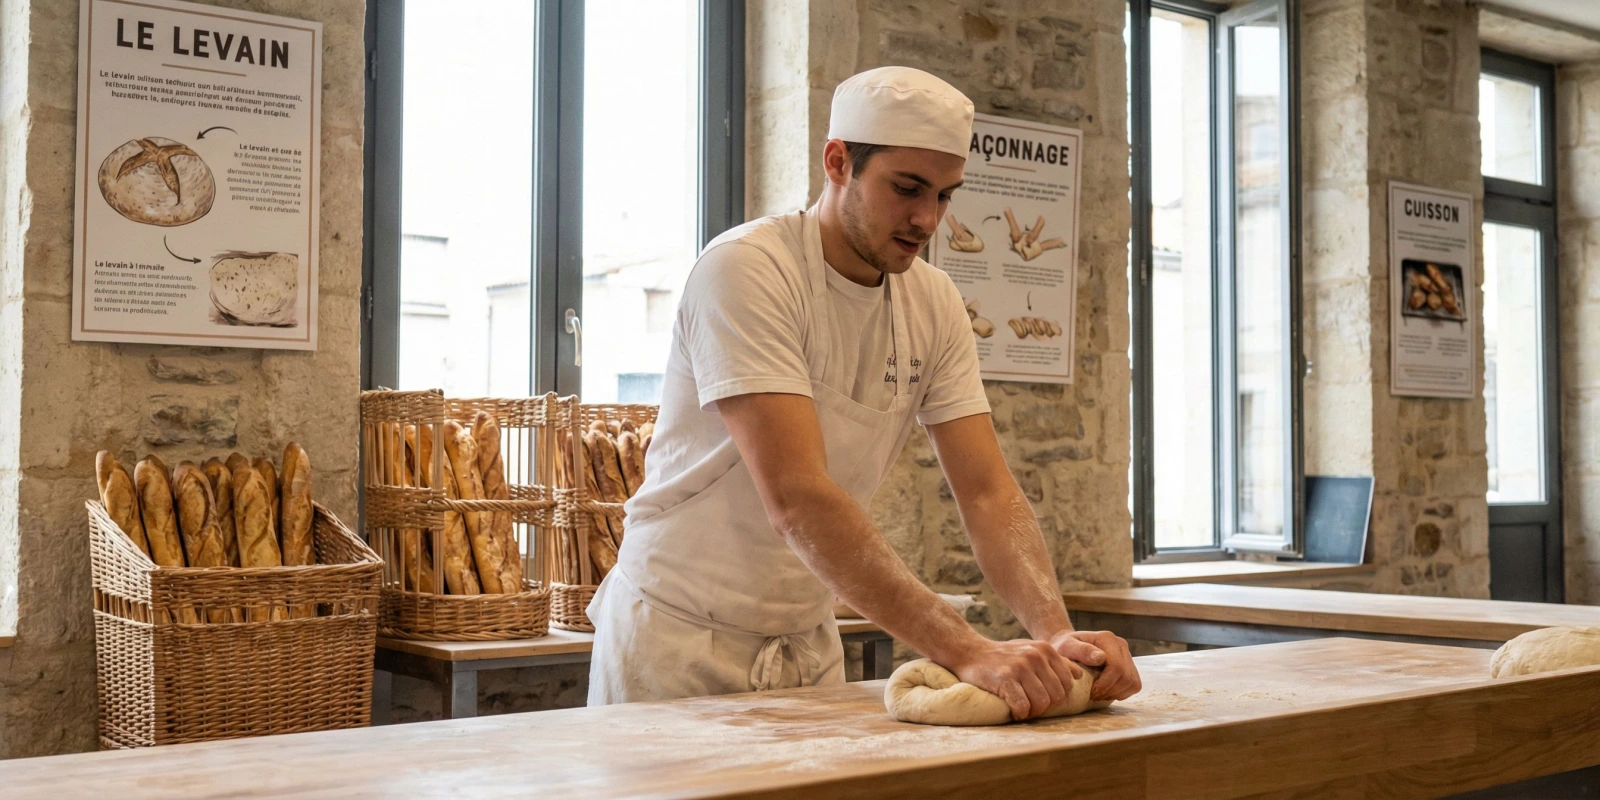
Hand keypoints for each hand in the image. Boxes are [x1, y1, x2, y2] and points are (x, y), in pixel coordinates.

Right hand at [945, 638, 1081, 720]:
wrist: (970, 651)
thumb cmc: (1003, 655)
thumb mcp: (1031, 650)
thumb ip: (1055, 661)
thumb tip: (1078, 675)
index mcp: (1045, 649)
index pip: (1067, 684)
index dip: (1056, 696)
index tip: (1041, 697)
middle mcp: (1036, 656)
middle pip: (1056, 696)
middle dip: (1045, 706)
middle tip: (1030, 706)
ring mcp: (1020, 667)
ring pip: (1042, 703)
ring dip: (1032, 712)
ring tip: (1022, 709)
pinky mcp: (1005, 679)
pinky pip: (1022, 706)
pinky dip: (1019, 713)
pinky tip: (1013, 710)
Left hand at [1050, 629, 1141, 701]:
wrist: (1068, 647)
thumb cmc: (1064, 648)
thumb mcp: (1066, 647)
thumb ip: (1081, 651)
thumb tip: (1101, 658)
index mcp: (1107, 638)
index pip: (1116, 668)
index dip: (1105, 685)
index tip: (1091, 693)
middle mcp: (1121, 644)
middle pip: (1126, 677)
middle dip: (1110, 691)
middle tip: (1093, 696)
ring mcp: (1127, 655)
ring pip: (1133, 683)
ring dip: (1116, 693)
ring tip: (1099, 694)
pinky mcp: (1130, 666)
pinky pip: (1134, 685)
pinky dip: (1122, 693)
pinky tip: (1107, 692)